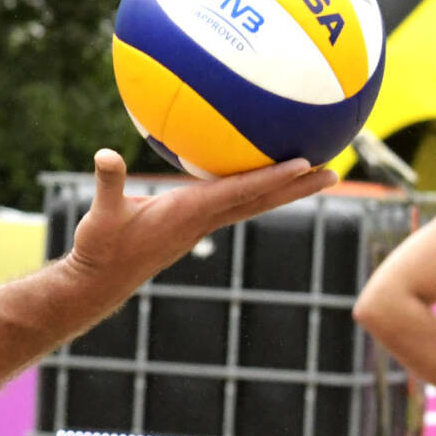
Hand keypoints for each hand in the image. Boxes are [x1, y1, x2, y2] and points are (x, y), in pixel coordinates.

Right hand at [65, 150, 335, 296]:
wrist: (100, 282)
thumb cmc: (100, 249)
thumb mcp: (100, 215)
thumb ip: (107, 182)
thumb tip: (104, 153)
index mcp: (188, 214)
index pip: (238, 194)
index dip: (271, 178)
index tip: (304, 164)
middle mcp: (203, 221)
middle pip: (261, 201)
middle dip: (299, 187)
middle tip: (335, 172)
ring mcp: (201, 226)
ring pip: (252, 204)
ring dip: (285, 190)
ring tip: (315, 173)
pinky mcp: (193, 227)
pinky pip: (232, 202)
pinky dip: (253, 187)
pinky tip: (255, 173)